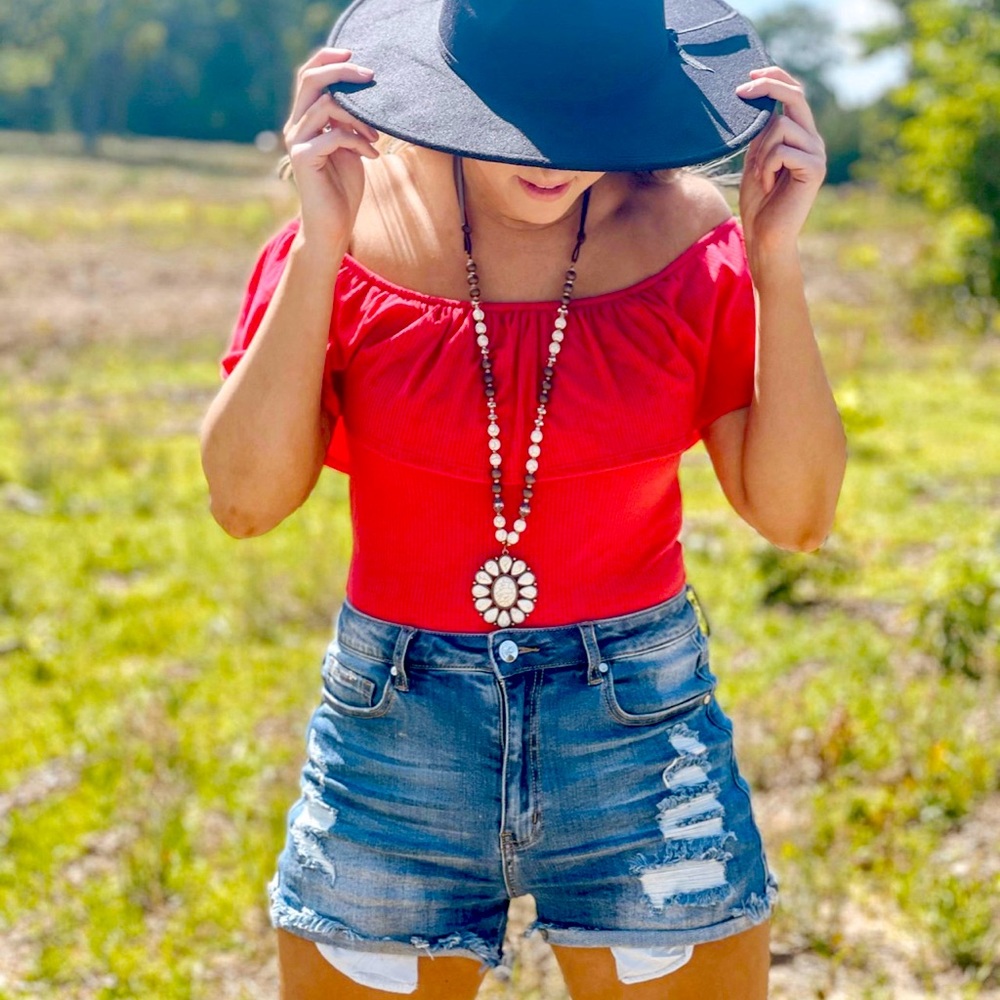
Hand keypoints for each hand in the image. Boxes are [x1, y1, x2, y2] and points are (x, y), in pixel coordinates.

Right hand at [283, 47, 380, 255]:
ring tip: (375, 139)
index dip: (328, 59)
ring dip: (359, 118)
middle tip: (370, 76)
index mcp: (304, 120)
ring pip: (326, 106)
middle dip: (342, 72)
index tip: (355, 55)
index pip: (309, 76)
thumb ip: (349, 121)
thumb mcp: (350, 147)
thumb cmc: (344, 188)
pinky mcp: (302, 159)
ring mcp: (296, 142)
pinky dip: (357, 141)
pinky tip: (371, 155)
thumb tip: (363, 95)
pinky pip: (333, 135)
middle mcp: (295, 127)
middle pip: (311, 79)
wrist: (333, 225)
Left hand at [735, 67, 825, 260]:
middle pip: (795, 97)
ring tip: (759, 175)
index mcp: (800, 136)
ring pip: (781, 127)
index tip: (749, 75)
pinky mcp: (815, 169)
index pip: (794, 95)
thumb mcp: (755, 159)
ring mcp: (816, 153)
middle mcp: (813, 140)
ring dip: (760, 150)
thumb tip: (756, 100)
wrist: (765, 236)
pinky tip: (768, 184)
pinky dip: (766, 166)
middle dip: (768, 87)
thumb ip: (761, 133)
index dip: (775, 79)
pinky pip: (783, 150)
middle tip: (742, 90)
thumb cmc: (758, 202)